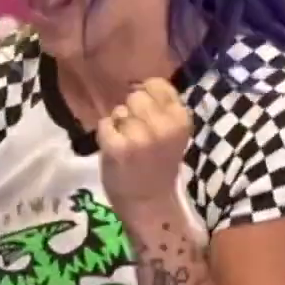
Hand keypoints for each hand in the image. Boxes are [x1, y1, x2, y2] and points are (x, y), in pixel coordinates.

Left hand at [98, 79, 192, 215]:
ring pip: (119, 111)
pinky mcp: (117, 147)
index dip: (147, 96)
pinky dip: (106, 135)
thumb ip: (161, 108)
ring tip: (129, 145)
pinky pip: (104, 125)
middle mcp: (163, 125)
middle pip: (135, 96)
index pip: (157, 84)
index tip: (149, 116)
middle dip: (132, 111)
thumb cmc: (159, 164)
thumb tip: (137, 82)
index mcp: (180, 118)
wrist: (149, 203)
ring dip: (119, 125)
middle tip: (137, 135)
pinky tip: (117, 150)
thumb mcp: (171, 132)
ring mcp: (139, 137)